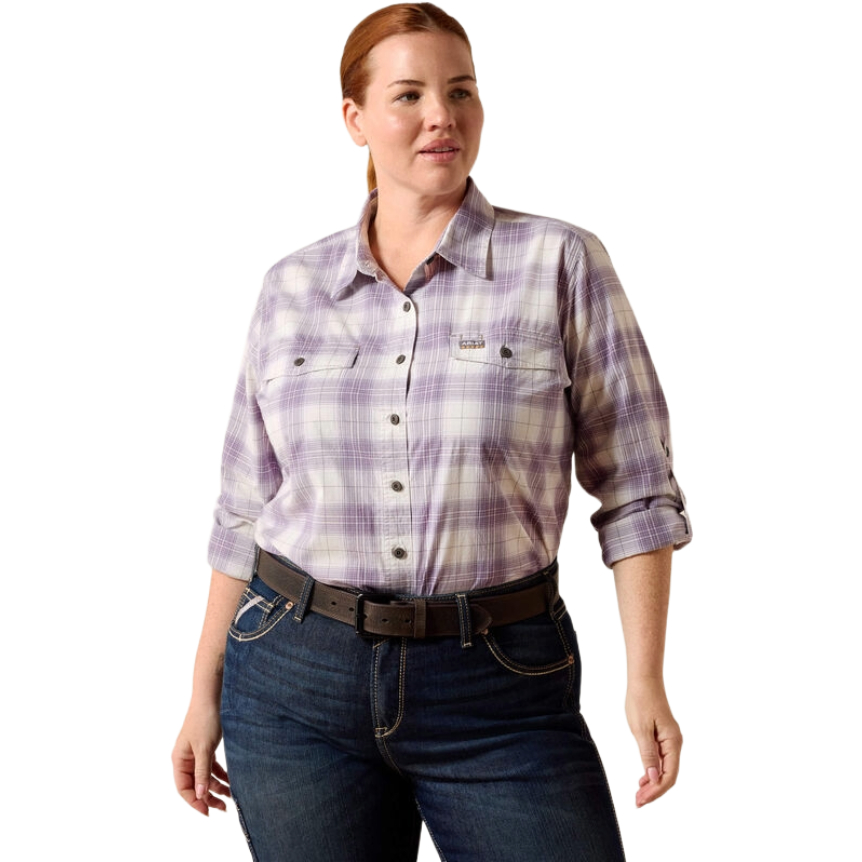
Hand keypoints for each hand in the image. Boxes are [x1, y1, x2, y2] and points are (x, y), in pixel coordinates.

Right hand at [172, 702, 230, 815]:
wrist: (210, 700)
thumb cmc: (204, 722)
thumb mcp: (204, 749)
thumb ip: (202, 772)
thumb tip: (200, 795)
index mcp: (179, 761)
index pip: (184, 788)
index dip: (195, 802)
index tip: (208, 812)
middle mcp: (185, 760)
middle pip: (195, 785)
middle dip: (208, 797)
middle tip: (223, 808)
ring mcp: (195, 755)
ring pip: (204, 777)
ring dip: (216, 787)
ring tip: (230, 796)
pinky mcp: (205, 749)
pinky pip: (211, 767)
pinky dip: (220, 775)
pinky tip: (230, 781)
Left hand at [625, 680, 681, 807]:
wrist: (644, 679)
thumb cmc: (641, 700)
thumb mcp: (641, 729)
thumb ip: (648, 754)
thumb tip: (653, 777)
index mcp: (673, 742)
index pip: (669, 775)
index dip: (656, 791)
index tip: (641, 800)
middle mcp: (675, 743)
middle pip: (668, 775)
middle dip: (654, 791)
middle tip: (637, 802)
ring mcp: (670, 740)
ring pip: (665, 768)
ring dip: (653, 783)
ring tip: (638, 794)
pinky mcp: (663, 736)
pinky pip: (661, 759)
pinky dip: (652, 770)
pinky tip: (643, 778)